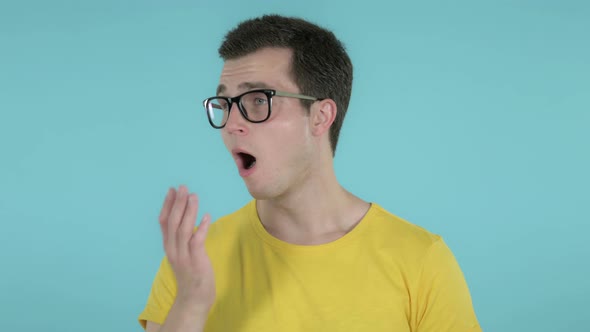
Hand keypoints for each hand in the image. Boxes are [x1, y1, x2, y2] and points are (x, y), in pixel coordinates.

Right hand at [159, 185, 215, 313]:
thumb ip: (182, 239)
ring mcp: (183, 255)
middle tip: (183, 187)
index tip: (172, 190)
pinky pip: (197, 241)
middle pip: (172, 222)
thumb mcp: (181, 255)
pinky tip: (207, 216)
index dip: (167, 205)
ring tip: (193, 196)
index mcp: (169, 246)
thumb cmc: (190, 275)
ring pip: (183, 229)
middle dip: (177, 203)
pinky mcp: (195, 261)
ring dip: (188, 211)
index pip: (164, 222)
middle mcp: (173, 249)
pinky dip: (201, 228)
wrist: (193, 299)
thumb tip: (187, 221)